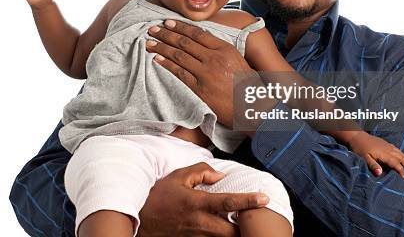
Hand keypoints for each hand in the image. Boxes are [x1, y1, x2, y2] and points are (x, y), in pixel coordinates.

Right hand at [137, 162, 268, 236]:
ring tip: (240, 224)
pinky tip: (221, 229)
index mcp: (197, 203)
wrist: (139, 221)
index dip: (249, 200)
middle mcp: (199, 223)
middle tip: (253, 219)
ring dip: (233, 233)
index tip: (264, 198)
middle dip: (245, 227)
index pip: (229, 202)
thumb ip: (201, 172)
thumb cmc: (158, 197)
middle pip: (232, 231)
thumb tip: (220, 176)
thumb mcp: (178, 177)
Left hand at [145, 20, 254, 126]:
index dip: (180, 26)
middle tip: (152, 29)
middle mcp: (214, 58)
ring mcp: (206, 73)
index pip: (197, 33)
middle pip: (185, 42)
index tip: (168, 22)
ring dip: (162, 47)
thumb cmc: (248, 85)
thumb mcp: (238, 60)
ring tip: (149, 43)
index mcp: (224, 48)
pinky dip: (166, 64)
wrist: (254, 106)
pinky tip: (157, 58)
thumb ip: (221, 51)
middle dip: (166, 34)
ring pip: (179, 56)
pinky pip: (179, 73)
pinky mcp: (200, 88)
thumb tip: (205, 43)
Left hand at [346, 131, 403, 177]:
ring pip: (399, 152)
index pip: (395, 163)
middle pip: (400, 156)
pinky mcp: (384, 142)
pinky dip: (401, 152)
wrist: (356, 135)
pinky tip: (402, 154)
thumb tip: (380, 173)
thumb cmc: (359, 147)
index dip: (400, 170)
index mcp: (383, 153)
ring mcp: (386, 144)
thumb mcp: (364, 157)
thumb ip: (372, 165)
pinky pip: (396, 148)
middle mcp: (387, 148)